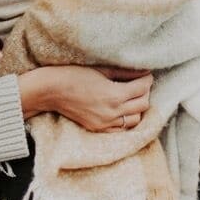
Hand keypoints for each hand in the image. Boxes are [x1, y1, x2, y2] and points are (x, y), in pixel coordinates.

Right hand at [19, 64, 152, 131]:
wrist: (51, 91)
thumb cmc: (74, 75)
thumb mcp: (102, 70)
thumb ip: (126, 72)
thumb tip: (144, 71)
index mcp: (114, 95)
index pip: (143, 88)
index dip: (147, 79)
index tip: (146, 74)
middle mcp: (112, 112)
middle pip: (143, 104)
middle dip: (144, 92)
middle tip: (139, 83)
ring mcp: (105, 123)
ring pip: (135, 119)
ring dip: (137, 108)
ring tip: (130, 97)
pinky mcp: (98, 129)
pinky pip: (121, 129)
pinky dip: (126, 120)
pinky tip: (121, 110)